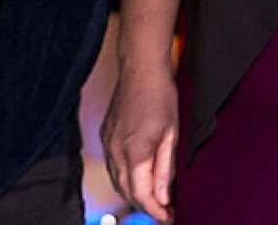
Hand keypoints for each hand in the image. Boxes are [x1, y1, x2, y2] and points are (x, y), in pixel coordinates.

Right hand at [102, 62, 179, 221]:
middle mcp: (115, 151)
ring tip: (154, 199)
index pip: (141, 194)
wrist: (141, 69)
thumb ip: (164, 170)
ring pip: (117, 181)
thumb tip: (162, 198)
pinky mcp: (106, 136)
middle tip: (164, 212)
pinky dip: (125, 178)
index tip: (168, 217)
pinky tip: (139, 178)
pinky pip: (112, 166)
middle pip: (126, 191)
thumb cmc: (160, 96)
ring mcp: (108, 143)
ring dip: (134, 193)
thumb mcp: (171, 136)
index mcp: (134, 152)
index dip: (155, 210)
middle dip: (144, 206)